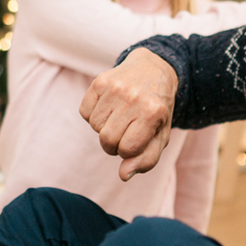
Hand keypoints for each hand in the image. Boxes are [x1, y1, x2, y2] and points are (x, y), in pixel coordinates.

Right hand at [79, 48, 178, 180]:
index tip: (135, 140)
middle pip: (106, 139)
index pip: (126, 150)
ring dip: (103, 128)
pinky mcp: (100, 81)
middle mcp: (133, 97)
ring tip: (118, 118)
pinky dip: (93, 115)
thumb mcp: (160, 135)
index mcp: (152, 113)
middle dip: (112, 143)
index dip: (128, 151)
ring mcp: (115, 87)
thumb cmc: (156, 109)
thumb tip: (124, 176)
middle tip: (124, 132)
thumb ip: (146, 159)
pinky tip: (108, 107)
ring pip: (94, 126)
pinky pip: (84, 112)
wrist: (153, 69)